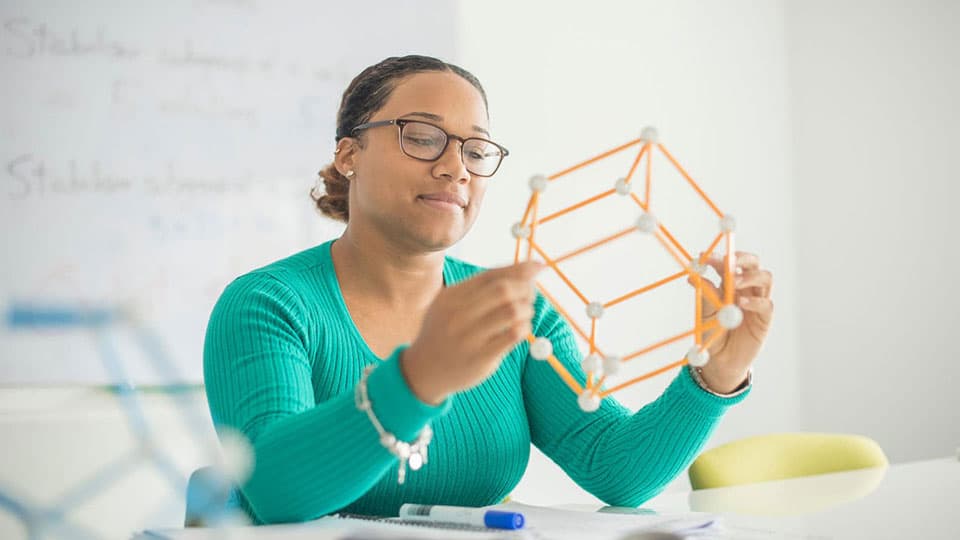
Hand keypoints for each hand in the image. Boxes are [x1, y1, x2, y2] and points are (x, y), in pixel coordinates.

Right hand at [401, 261, 544, 403]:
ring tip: (527, 312)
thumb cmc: (444, 332)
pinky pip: (513, 335)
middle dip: (525, 288)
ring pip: (511, 311)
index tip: (538, 266)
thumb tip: (523, 271)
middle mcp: (458, 314)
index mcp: (451, 296)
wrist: (423, 371)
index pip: (491, 275)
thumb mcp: (450, 304)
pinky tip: (522, 328)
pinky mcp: (481, 357)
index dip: (519, 269)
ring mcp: (469, 337)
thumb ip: (480, 288)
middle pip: (503, 290)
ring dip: (527, 308)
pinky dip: (525, 327)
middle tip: (532, 294)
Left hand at [687, 251, 773, 392]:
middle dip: (742, 258)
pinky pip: (766, 304)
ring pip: (765, 278)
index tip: (705, 257)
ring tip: (735, 281)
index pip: (729, 263)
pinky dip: (755, 301)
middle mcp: (746, 289)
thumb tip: (693, 276)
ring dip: (750, 276)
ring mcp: (757, 301)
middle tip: (729, 260)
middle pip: (753, 264)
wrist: (720, 361)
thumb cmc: (713, 335)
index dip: (719, 257)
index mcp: (729, 284)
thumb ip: (704, 296)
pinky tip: (742, 303)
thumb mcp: (704, 314)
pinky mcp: (764, 318)